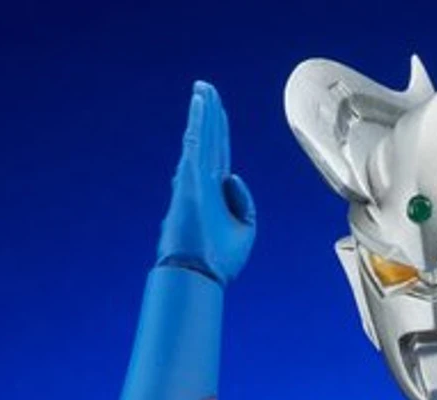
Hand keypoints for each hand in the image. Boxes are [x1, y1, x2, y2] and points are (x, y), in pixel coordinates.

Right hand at [156, 81, 255, 284]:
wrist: (199, 274)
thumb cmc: (219, 260)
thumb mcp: (245, 230)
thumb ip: (245, 202)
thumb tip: (233, 176)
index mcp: (216, 195)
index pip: (219, 156)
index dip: (219, 134)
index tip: (218, 114)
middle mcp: (204, 183)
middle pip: (209, 141)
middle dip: (209, 115)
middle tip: (206, 89)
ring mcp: (195, 179)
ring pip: (202, 136)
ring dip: (204, 111)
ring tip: (204, 87)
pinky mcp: (191, 179)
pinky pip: (195, 142)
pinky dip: (198, 121)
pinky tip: (200, 102)